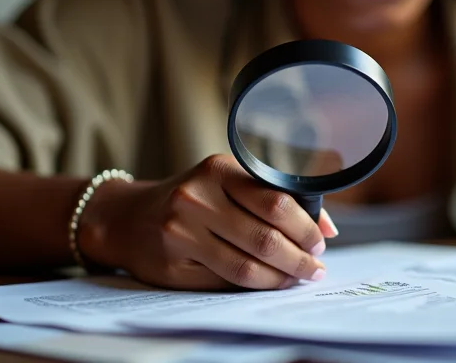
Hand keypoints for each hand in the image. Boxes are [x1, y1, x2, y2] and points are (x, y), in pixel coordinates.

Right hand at [78, 154, 337, 289]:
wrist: (129, 217)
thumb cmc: (193, 196)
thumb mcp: (227, 181)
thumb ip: (272, 197)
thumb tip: (326, 227)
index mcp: (217, 168)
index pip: (274, 201)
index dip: (304, 225)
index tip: (320, 241)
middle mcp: (197, 198)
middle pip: (264, 237)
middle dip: (298, 257)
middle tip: (315, 267)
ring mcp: (181, 232)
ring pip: (246, 266)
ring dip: (280, 277)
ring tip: (298, 278)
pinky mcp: (172, 265)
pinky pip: (224, 282)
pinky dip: (254, 286)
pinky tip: (269, 282)